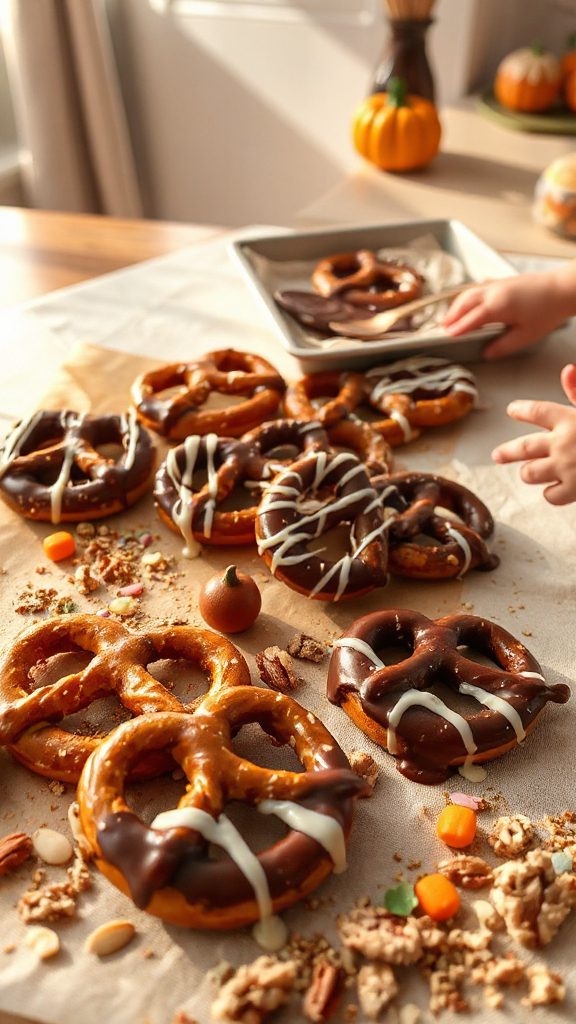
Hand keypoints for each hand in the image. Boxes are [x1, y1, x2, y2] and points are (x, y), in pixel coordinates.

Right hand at [443, 271, 572, 359]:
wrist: (562, 288)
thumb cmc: (547, 312)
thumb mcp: (526, 336)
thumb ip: (503, 346)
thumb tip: (487, 353)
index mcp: (497, 307)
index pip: (469, 320)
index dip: (457, 329)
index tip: (447, 337)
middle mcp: (492, 293)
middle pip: (464, 304)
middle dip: (452, 316)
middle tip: (442, 329)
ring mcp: (497, 284)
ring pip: (469, 293)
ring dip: (457, 305)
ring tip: (450, 317)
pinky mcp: (502, 280)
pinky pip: (477, 288)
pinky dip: (467, 296)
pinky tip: (467, 302)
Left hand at [491, 364, 575, 504]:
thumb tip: (567, 369)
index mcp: (570, 419)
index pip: (537, 412)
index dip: (523, 410)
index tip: (512, 410)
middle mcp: (563, 443)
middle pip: (522, 447)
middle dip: (507, 451)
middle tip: (497, 455)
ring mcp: (566, 468)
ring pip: (530, 473)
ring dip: (529, 473)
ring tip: (529, 471)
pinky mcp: (574, 490)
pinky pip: (550, 495)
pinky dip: (551, 493)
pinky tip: (555, 489)